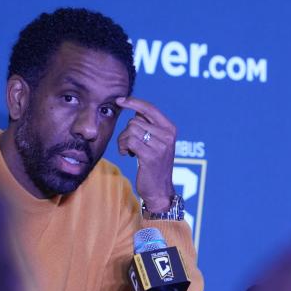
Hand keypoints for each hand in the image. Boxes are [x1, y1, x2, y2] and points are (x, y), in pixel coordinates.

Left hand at [116, 96, 175, 211]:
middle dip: (126, 132)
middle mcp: (167, 135)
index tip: (119, 100)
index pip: (149, 108)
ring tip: (129, 151)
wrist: (160, 190)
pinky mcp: (150, 156)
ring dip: (124, 141)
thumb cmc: (154, 165)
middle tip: (129, 145)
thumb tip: (135, 110)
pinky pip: (129, 141)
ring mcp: (160, 145)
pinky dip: (123, 147)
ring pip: (130, 131)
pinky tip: (128, 155)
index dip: (133, 102)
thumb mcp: (157, 142)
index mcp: (170, 128)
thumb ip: (149, 126)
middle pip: (135, 121)